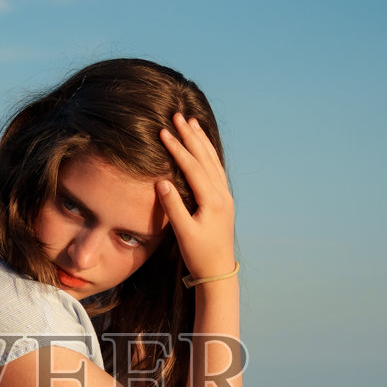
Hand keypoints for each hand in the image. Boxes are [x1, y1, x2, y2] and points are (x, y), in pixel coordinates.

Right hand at [157, 113, 236, 282]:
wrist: (219, 270)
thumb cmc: (198, 254)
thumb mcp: (183, 232)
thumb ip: (173, 206)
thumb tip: (161, 181)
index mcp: (212, 200)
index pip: (192, 167)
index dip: (177, 148)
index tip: (163, 132)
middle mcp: (222, 194)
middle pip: (205, 157)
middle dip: (191, 136)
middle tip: (178, 116)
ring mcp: (225, 196)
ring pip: (213, 160)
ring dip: (201, 141)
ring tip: (192, 123)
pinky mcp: (223, 200)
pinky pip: (216, 169)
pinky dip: (208, 153)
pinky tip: (203, 146)